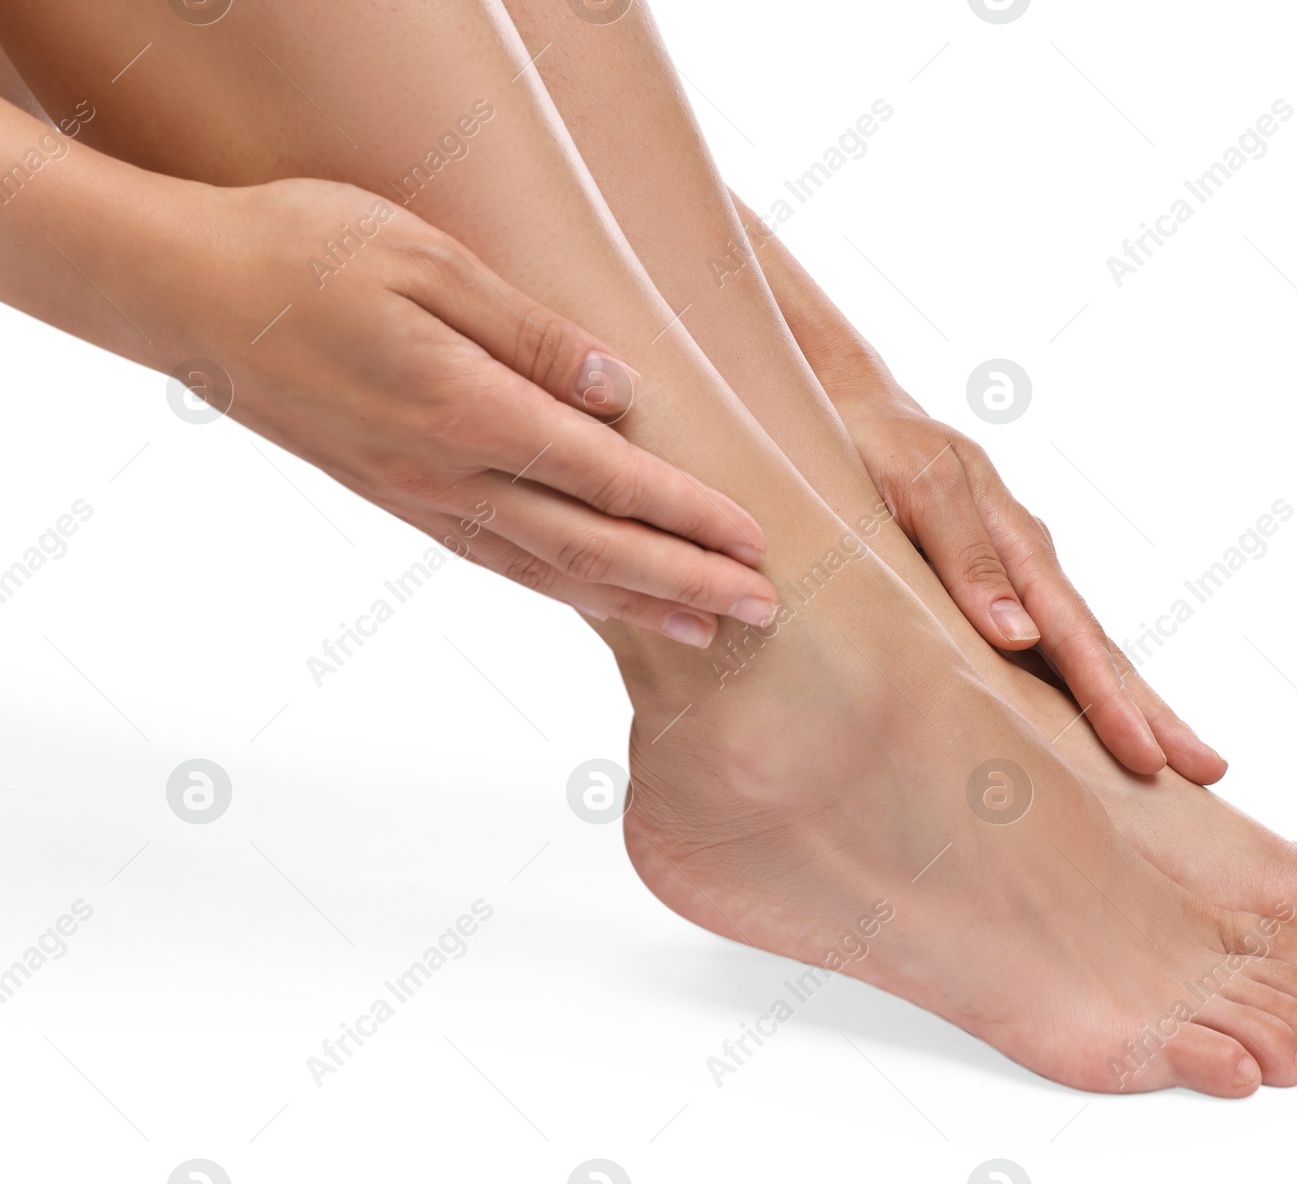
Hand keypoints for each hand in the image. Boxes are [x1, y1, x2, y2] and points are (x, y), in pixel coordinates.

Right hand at [160, 179, 776, 645]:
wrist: (187, 295)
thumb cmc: (306, 252)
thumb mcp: (426, 261)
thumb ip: (528, 333)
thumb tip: (620, 391)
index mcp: (464, 410)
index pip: (605, 478)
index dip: (686, 515)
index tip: (754, 542)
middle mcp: (446, 474)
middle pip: (590, 545)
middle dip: (685, 580)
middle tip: (763, 611)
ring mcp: (418, 496)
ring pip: (546, 569)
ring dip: (633, 602)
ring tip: (704, 628)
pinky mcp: (397, 499)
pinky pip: (496, 560)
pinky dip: (562, 589)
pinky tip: (599, 596)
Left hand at [826, 369, 1226, 782]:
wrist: (855, 405)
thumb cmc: (875, 447)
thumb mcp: (914, 489)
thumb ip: (965, 557)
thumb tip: (1022, 637)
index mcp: (1016, 540)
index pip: (1074, 636)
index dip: (1110, 701)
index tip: (1147, 758)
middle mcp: (1029, 561)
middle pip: (1100, 646)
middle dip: (1152, 712)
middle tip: (1209, 771)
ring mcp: (1017, 573)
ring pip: (1082, 647)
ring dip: (1130, 702)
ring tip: (1179, 760)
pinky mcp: (993, 583)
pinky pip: (1049, 640)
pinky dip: (1084, 680)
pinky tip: (1098, 718)